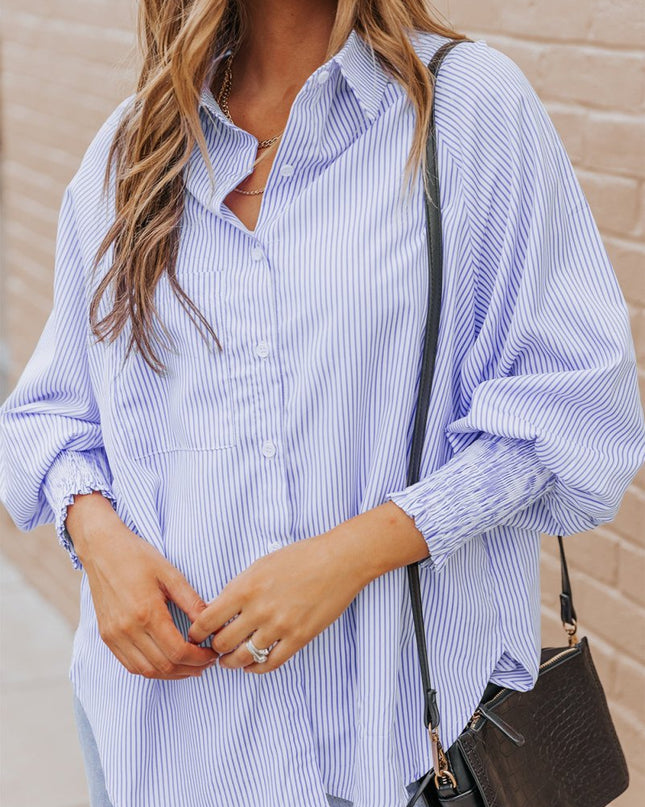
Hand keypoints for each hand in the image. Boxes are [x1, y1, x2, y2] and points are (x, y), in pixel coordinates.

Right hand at [68, 492, 218, 678]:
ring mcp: (114, 635)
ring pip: (146, 671)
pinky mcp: (107, 636)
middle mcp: (127, 629)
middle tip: (206, 663)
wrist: (102, 549)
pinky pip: (130, 664)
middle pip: (163, 666)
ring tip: (190, 666)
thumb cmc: (137, 557)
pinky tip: (166, 663)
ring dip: (171, 674)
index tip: (212, 653)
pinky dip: (150, 670)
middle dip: (189, 669)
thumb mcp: (170, 574)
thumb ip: (191, 601)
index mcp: (146, 613)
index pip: (177, 651)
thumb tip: (211, 622)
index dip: (198, 658)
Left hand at [186, 526, 371, 673]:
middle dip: (214, 648)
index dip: (197, 632)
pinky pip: (270, 664)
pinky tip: (251, 664)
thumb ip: (238, 587)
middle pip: (222, 643)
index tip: (197, 635)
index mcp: (245, 587)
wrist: (339, 560)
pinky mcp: (299, 638)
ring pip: (243, 658)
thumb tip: (217, 609)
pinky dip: (256, 668)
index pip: (207, 620)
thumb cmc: (300, 557)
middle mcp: (259, 609)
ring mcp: (280, 626)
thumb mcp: (261, 564)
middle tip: (213, 648)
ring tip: (229, 660)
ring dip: (232, 662)